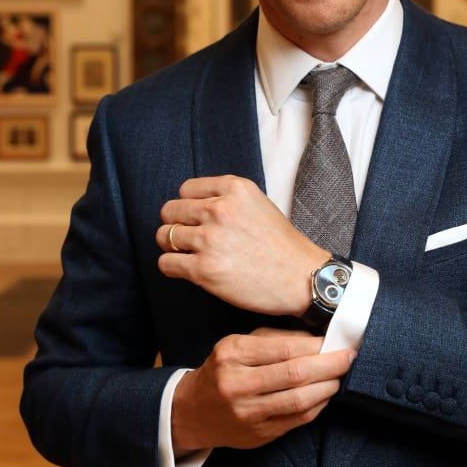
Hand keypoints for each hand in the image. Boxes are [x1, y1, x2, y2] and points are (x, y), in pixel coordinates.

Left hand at [156, 175, 326, 316]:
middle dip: (176, 224)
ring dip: (173, 247)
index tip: (197, 219)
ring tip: (189, 254)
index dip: (188, 205)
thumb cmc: (281, 244)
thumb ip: (227, 199)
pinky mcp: (204, 270)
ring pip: (164, 236)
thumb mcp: (258, 204)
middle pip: (170, 211)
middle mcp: (219, 210)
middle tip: (191, 238)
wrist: (301, 278)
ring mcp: (210, 240)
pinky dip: (172, 267)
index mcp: (235, 188)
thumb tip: (191, 206)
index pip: (185, 189)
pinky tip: (188, 270)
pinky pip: (166, 264)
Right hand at [171, 328, 356, 454]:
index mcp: (232, 354)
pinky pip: (296, 420)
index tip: (337, 340)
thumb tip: (317, 339)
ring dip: (327, 387)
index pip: (283, 348)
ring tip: (341, 376)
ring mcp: (247, 413)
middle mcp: (237, 384)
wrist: (192, 411)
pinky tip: (326, 394)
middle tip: (349, 357)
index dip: (316, 346)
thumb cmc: (222, 369)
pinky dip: (317, 406)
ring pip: (298, 401)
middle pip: (294, 375)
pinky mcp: (257, 435)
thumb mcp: (238, 343)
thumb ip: (275, 338)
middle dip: (329, 365)